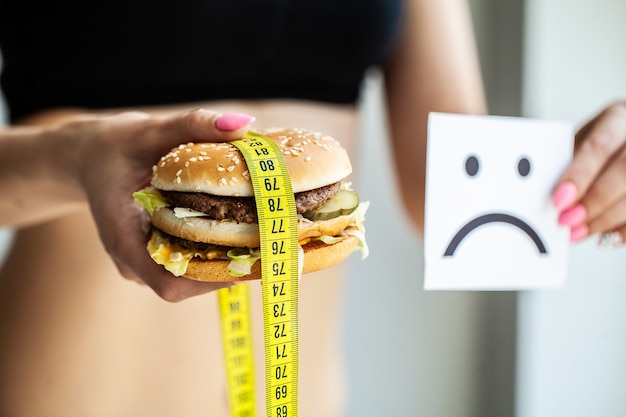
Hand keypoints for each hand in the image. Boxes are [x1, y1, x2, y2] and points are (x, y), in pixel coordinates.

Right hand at [54, 109, 255, 300]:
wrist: (90, 157)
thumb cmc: (115, 145)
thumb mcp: (150, 130)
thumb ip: (193, 125)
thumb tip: (243, 123)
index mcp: (124, 241)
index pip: (170, 284)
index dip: (213, 280)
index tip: (251, 260)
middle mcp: (134, 261)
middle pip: (188, 284)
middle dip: (230, 269)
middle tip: (270, 244)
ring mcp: (143, 261)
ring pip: (190, 277)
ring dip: (226, 261)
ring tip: (263, 238)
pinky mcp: (155, 253)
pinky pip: (188, 262)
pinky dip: (215, 250)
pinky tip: (240, 229)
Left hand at [552, 101, 625, 245]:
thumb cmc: (600, 144)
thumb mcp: (584, 140)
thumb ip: (570, 163)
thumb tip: (545, 195)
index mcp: (618, 118)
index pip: (600, 146)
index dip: (579, 176)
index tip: (558, 200)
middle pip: (625, 171)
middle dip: (594, 201)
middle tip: (567, 221)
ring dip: (607, 220)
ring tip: (579, 232)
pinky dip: (625, 230)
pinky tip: (605, 237)